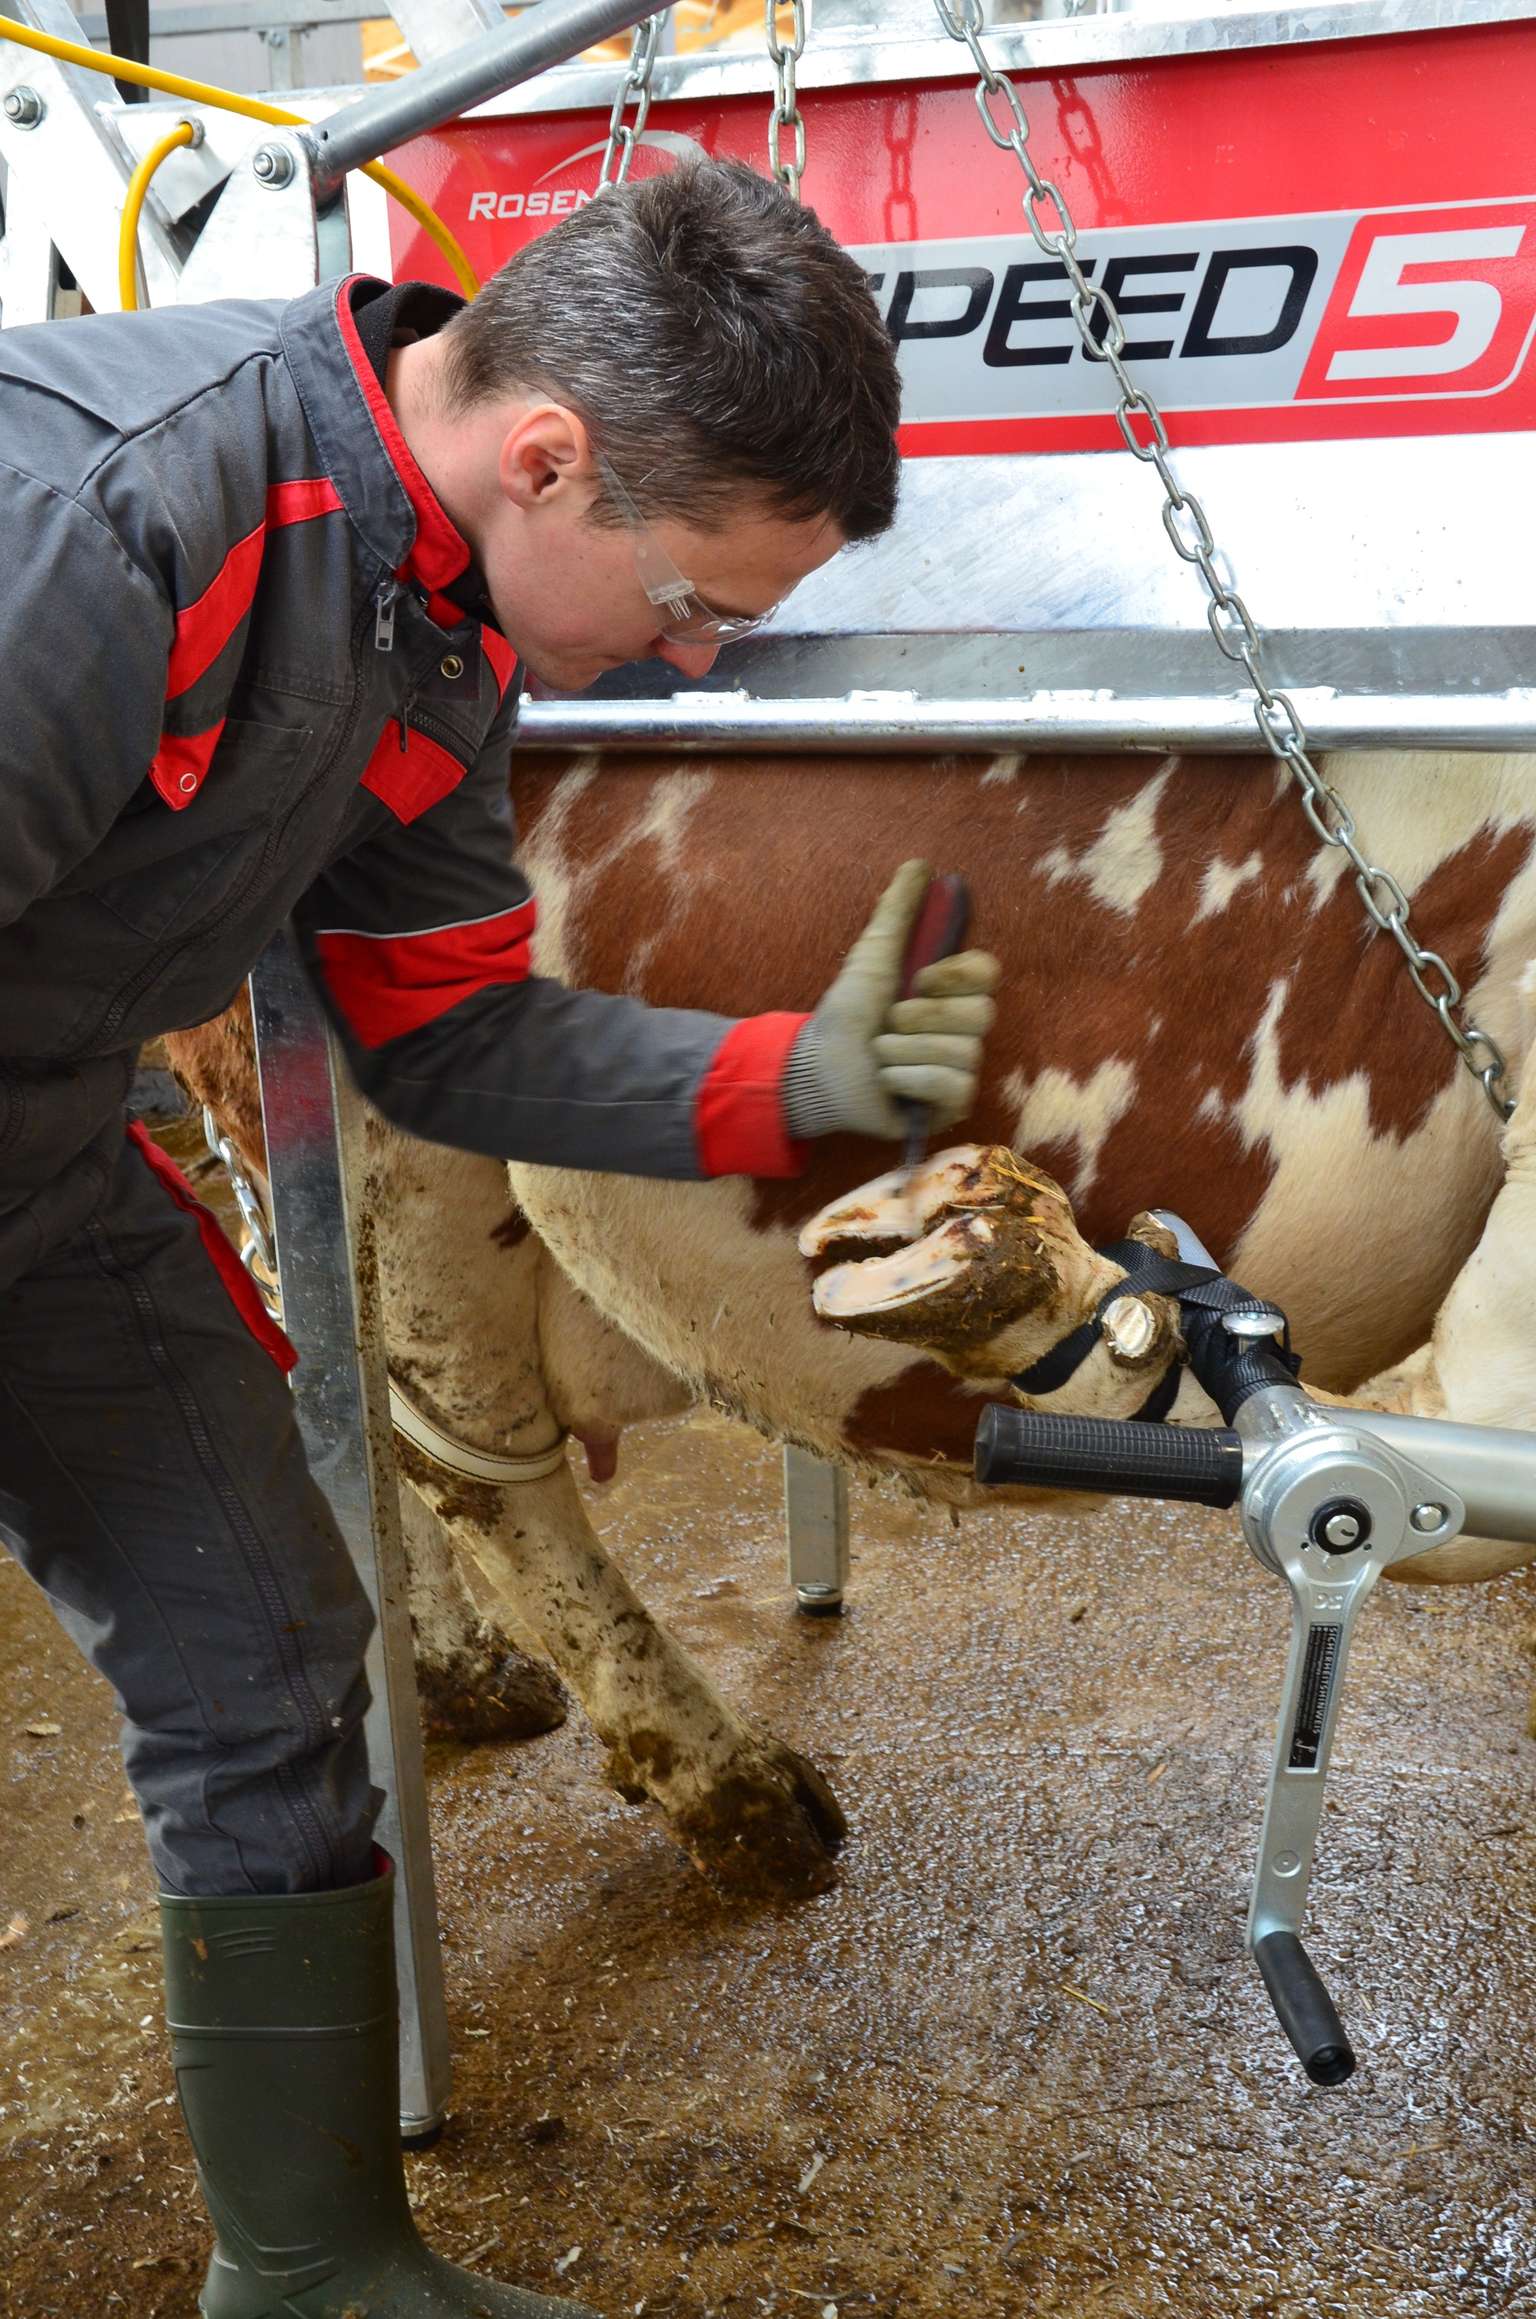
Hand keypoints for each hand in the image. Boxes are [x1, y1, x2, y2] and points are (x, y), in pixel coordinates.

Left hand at [782, 860, 1000, 1141]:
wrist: (818, 1067)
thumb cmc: (846, 1014)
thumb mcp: (872, 955)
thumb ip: (897, 911)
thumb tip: (920, 865)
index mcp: (951, 992)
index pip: (989, 972)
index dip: (955, 975)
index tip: (918, 979)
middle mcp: (964, 1030)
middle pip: (981, 1014)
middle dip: (921, 1017)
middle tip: (888, 1023)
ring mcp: (962, 1069)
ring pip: (964, 1052)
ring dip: (905, 1050)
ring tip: (880, 1056)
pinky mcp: (952, 1106)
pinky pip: (953, 1086)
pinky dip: (910, 1079)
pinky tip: (889, 1083)